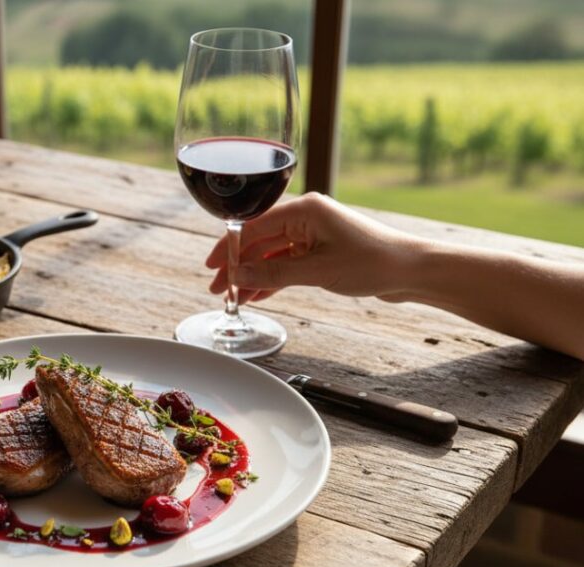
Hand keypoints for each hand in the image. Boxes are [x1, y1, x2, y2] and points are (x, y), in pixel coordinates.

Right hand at [206, 193, 422, 303]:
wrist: (411, 271)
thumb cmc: (373, 262)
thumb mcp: (317, 271)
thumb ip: (273, 274)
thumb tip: (237, 276)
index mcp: (304, 210)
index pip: (253, 226)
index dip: (229, 248)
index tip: (212, 267)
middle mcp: (305, 217)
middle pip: (259, 241)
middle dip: (237, 265)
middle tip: (217, 288)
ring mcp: (312, 235)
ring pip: (270, 255)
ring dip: (252, 275)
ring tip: (234, 297)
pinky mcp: (320, 251)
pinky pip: (286, 264)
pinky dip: (271, 279)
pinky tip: (257, 295)